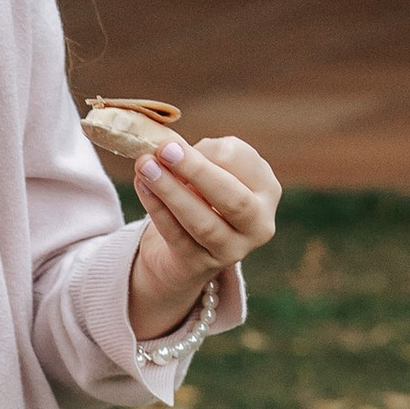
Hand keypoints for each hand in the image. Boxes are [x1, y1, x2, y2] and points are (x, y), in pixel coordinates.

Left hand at [128, 131, 279, 337]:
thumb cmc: (203, 195)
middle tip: (166, 149)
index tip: (176, 142)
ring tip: (145, 166)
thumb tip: (172, 149)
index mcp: (266, 190)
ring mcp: (232, 250)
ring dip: (171, 191)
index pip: (245, 164)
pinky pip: (177, 237)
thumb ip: (201, 156)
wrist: (189, 250)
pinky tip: (143, 187)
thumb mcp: (211, 171)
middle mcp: (258, 224)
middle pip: (234, 199)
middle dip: (197, 172)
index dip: (211, 151)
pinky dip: (157, 210)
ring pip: (203, 223)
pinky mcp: (200, 266)